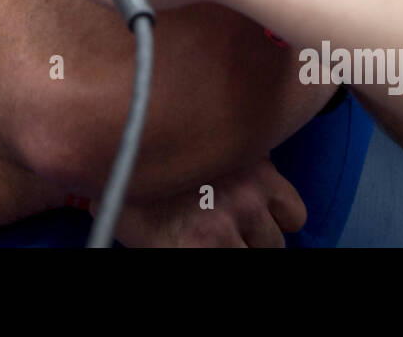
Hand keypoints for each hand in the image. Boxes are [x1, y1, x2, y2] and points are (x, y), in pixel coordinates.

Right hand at [112, 158, 306, 246]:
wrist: (109, 159)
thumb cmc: (152, 145)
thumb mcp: (204, 139)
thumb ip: (231, 152)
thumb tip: (249, 162)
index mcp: (254, 168)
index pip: (293, 212)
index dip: (272, 219)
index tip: (254, 218)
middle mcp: (246, 199)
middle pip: (275, 242)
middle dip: (253, 239)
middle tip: (224, 230)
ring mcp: (224, 228)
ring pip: (254, 258)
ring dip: (235, 250)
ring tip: (207, 237)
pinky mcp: (199, 249)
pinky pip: (228, 264)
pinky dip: (211, 256)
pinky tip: (190, 242)